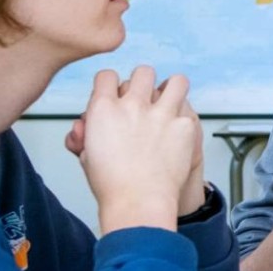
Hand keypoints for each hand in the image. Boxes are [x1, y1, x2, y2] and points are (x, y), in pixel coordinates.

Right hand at [77, 66, 200, 233]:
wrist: (139, 201)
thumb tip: (83, 125)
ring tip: (171, 100)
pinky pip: (189, 108)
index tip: (116, 93)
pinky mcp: (184, 124)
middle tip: (146, 97)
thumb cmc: (112, 184)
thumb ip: (85, 134)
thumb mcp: (87, 155)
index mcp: (103, 109)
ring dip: (173, 89)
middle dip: (144, 82)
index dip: (112, 84)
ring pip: (176, 81)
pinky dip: (185, 116)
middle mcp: (132, 105)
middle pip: (143, 72)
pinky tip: (179, 129)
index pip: (107, 75)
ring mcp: (161, 113)